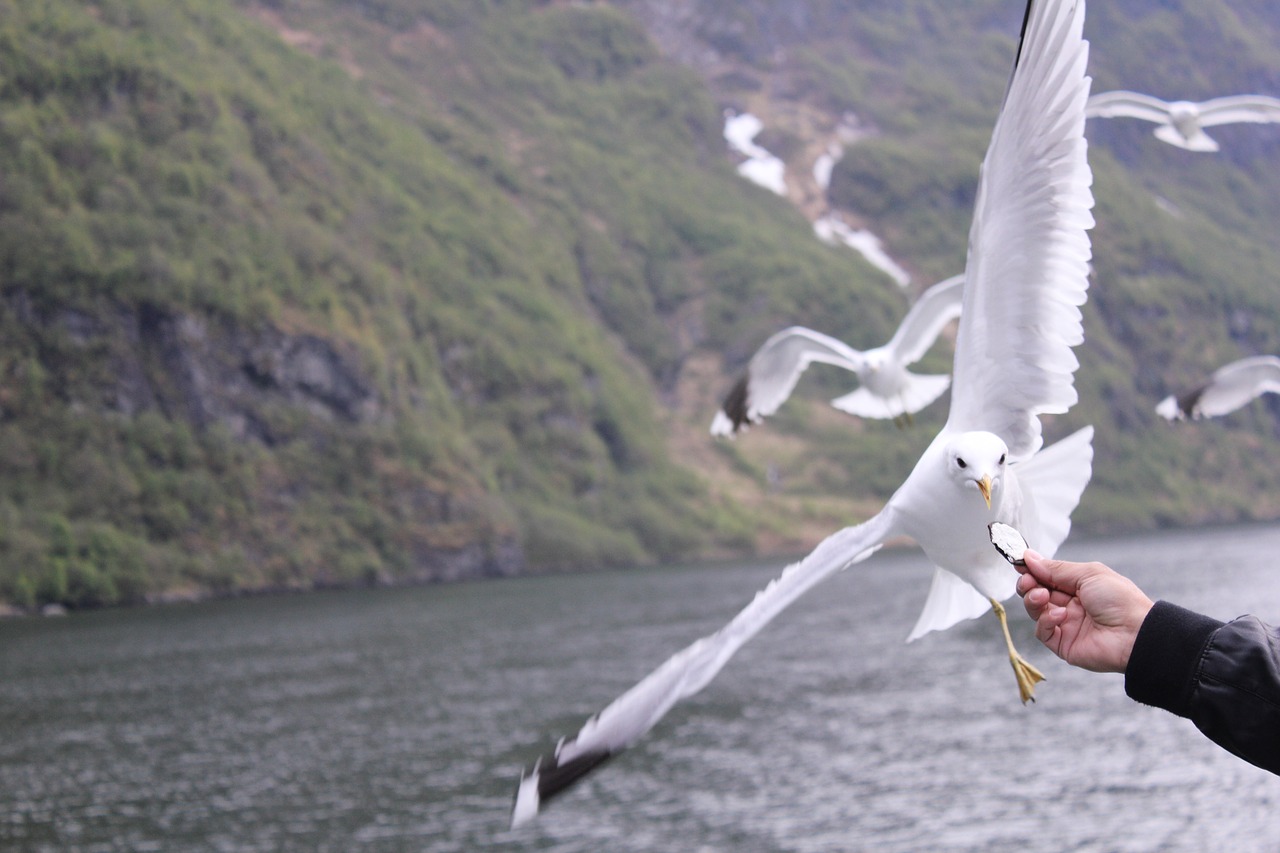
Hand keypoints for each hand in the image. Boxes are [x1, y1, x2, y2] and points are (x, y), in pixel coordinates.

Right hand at [1015, 551, 1153, 672]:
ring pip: (1035, 611)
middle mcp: (1070, 605)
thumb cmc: (1120, 600)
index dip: (1032, 570)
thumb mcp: (1088, 574)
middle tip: (1028, 580)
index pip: (1046, 576)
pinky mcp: (1063, 644)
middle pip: (1036, 592)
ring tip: (1042, 595)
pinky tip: (1060, 615)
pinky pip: (1043, 631)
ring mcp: (1066, 625)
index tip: (1019, 562)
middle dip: (1028, 584)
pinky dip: (1046, 621)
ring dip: (1033, 600)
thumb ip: (1056, 569)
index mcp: (1078, 587)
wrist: (1136, 634)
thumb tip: (1029, 557)